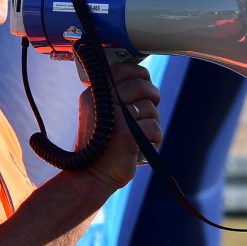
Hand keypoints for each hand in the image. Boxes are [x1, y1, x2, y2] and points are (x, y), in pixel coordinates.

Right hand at [77, 61, 161, 188]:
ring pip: (150, 108)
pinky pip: (154, 127)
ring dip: (153, 121)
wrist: (91, 175)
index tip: (146, 84)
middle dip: (153, 96)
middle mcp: (103, 102)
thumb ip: (115, 96)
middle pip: (141, 85)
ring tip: (144, 134)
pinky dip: (155, 138)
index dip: (141, 74)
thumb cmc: (101, 145)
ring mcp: (115, 118)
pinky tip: (146, 145)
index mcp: (94, 94)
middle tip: (151, 108)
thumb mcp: (101, 114)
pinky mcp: (127, 135)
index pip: (122, 70)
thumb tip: (142, 78)